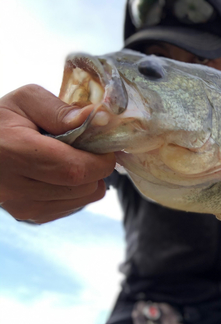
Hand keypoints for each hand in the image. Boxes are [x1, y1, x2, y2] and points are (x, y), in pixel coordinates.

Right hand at [0, 84, 115, 222]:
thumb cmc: (3, 121)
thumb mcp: (26, 101)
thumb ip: (61, 111)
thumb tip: (97, 119)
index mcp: (14, 154)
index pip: (76, 170)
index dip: (100, 159)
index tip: (102, 145)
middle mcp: (16, 189)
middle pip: (86, 186)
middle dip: (96, 166)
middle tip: (84, 148)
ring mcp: (24, 207)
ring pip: (85, 198)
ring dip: (88, 178)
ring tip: (66, 159)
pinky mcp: (32, 217)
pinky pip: (75, 205)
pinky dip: (76, 189)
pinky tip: (57, 173)